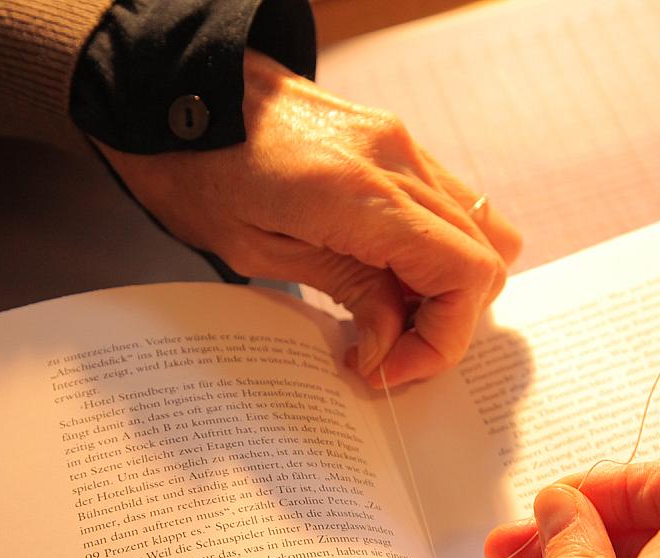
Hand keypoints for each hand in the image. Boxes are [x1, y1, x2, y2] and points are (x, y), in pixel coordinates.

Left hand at [98, 50, 521, 386]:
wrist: (174, 86)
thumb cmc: (195, 167)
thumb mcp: (257, 250)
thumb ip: (347, 292)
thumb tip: (391, 346)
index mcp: (364, 194)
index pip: (465, 274)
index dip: (442, 340)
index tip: (388, 369)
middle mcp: (399, 160)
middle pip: (486, 258)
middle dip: (446, 322)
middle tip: (386, 353)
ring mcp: (402, 144)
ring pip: (481, 230)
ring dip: (447, 286)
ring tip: (389, 315)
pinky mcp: (392, 142)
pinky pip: (447, 206)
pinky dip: (433, 253)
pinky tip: (384, 274)